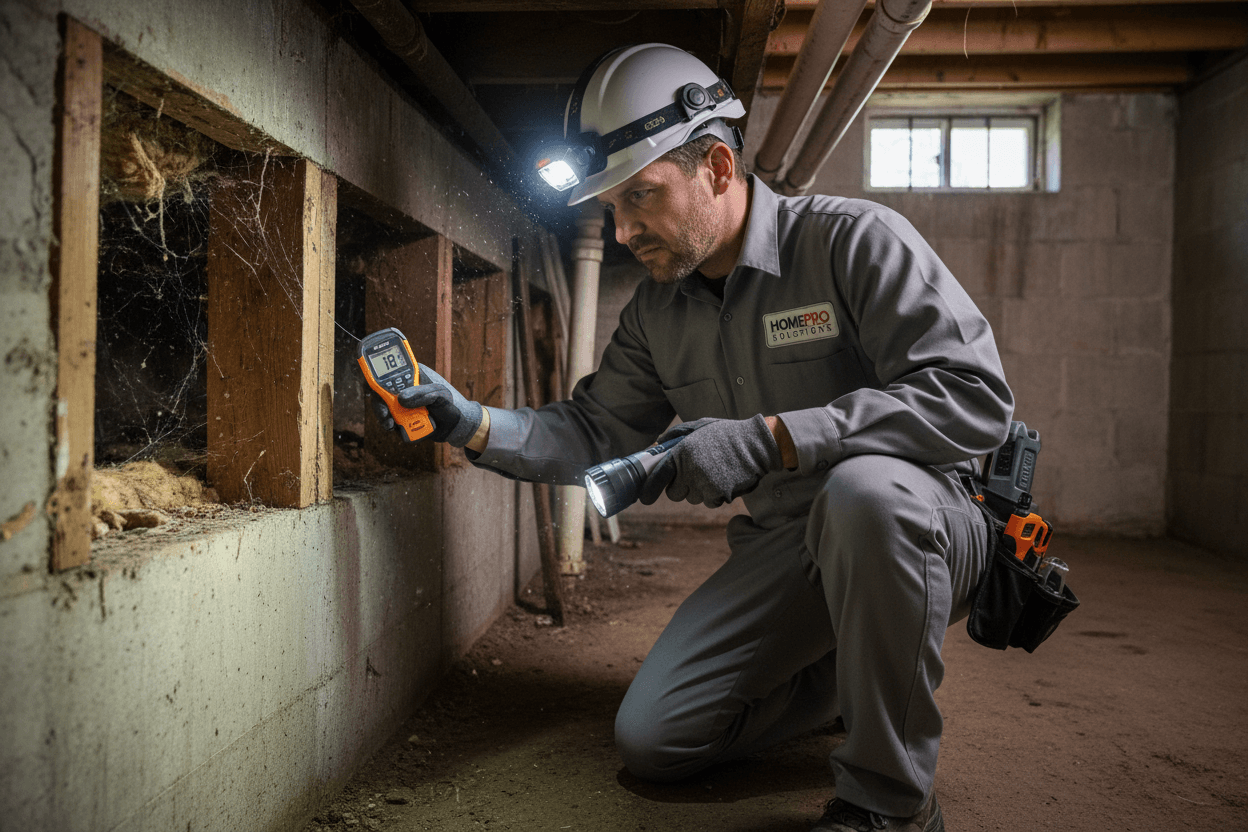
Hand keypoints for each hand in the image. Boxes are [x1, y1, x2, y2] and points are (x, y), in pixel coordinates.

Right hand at [372, 363, 482, 446]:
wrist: (458, 427)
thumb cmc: (451, 404)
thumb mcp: (440, 394)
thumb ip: (422, 394)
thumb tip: (401, 399)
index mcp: (412, 377)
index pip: (389, 372)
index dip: (375, 376)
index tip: (372, 387)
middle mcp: (405, 391)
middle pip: (381, 395)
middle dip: (380, 406)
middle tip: (386, 416)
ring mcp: (404, 406)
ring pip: (386, 412)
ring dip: (387, 419)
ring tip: (394, 426)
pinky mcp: (405, 420)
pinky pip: (395, 425)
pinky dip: (398, 430)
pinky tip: (406, 431)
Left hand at [636, 415, 782, 507]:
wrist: (756, 446)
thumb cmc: (727, 435)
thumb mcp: (700, 426)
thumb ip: (676, 434)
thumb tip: (658, 443)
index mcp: (682, 452)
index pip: (658, 476)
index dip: (649, 490)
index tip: (645, 498)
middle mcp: (690, 470)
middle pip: (674, 494)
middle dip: (680, 488)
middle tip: (693, 475)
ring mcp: (704, 484)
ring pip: (692, 499)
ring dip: (699, 491)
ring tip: (713, 473)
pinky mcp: (718, 495)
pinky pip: (709, 502)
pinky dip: (714, 496)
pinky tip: (723, 480)